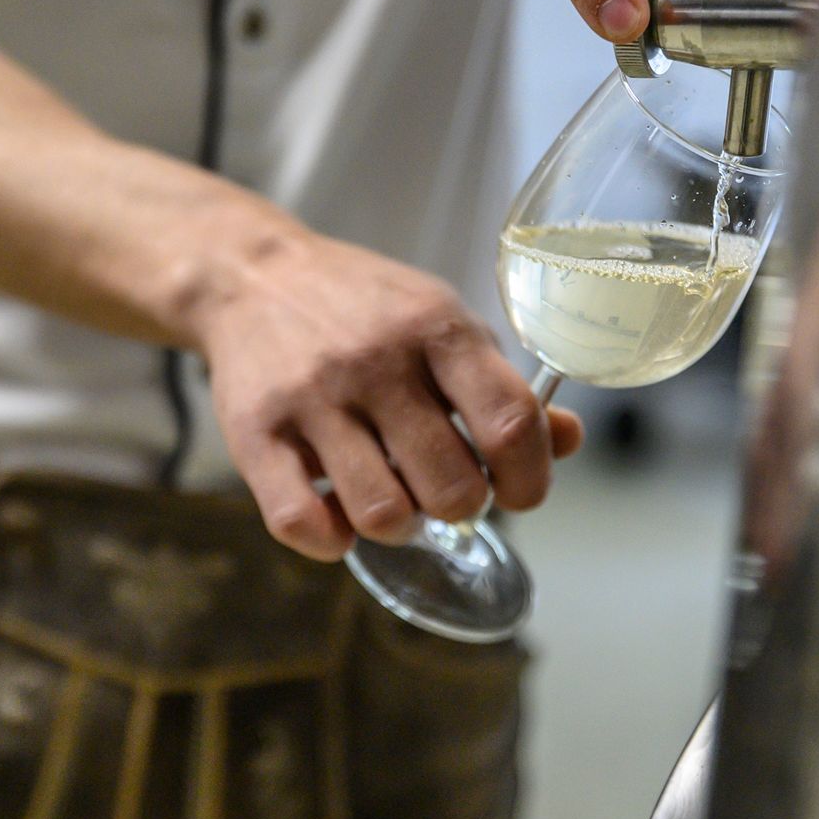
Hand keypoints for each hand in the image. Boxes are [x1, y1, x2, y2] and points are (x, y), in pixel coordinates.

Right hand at [195, 229, 583, 561]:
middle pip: (451, 485)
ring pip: (383, 513)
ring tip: (395, 503)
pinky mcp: (254, 433)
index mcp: (435, 327)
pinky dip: (331, 541)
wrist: (251, 277)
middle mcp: (375, 361)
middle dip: (461, 507)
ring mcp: (311, 398)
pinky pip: (300, 522)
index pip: (510, 423)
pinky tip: (339, 517)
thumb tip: (568, 441)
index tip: (520, 493)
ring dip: (401, 528)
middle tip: (446, 492)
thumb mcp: (441, 324)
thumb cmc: (362, 310)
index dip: (529, 478)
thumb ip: (501, 387)